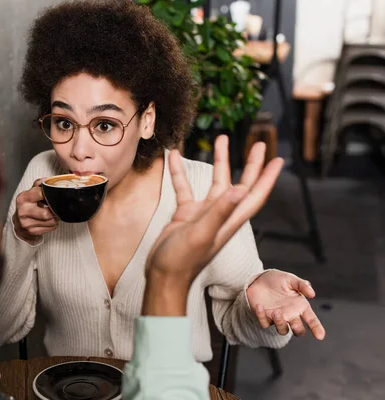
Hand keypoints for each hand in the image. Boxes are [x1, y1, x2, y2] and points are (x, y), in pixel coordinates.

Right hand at [13, 178, 57, 241]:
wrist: (18, 223)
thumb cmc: (28, 205)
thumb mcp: (31, 192)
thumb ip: (39, 184)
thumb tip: (49, 179)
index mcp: (23, 198)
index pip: (42, 193)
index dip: (51, 194)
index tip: (54, 195)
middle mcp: (23, 211)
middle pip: (47, 213)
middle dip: (55, 210)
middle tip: (55, 208)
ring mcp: (27, 223)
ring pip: (52, 221)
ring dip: (56, 218)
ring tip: (52, 214)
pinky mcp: (32, 232)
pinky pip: (51, 228)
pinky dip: (53, 225)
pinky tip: (48, 222)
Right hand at [143, 136, 283, 314]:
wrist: (164, 276)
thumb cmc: (183, 261)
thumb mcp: (202, 235)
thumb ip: (219, 213)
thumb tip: (239, 189)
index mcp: (230, 220)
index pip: (254, 195)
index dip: (267, 178)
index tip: (278, 160)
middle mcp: (221, 215)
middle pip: (241, 184)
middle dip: (250, 164)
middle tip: (257, 143)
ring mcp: (204, 214)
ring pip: (215, 182)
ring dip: (219, 162)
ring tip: (222, 140)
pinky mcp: (187, 215)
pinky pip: (185, 189)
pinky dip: (180, 173)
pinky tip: (174, 157)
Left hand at [248, 270, 325, 339]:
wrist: (259, 279)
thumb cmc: (278, 280)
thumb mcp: (290, 279)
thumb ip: (302, 285)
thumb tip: (312, 294)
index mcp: (300, 306)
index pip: (311, 320)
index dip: (316, 328)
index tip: (320, 336)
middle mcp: (291, 315)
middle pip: (298, 330)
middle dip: (298, 329)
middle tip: (295, 325)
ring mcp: (278, 318)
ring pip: (282, 330)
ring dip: (280, 323)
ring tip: (276, 312)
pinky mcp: (265, 317)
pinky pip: (264, 323)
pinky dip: (261, 316)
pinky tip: (260, 305)